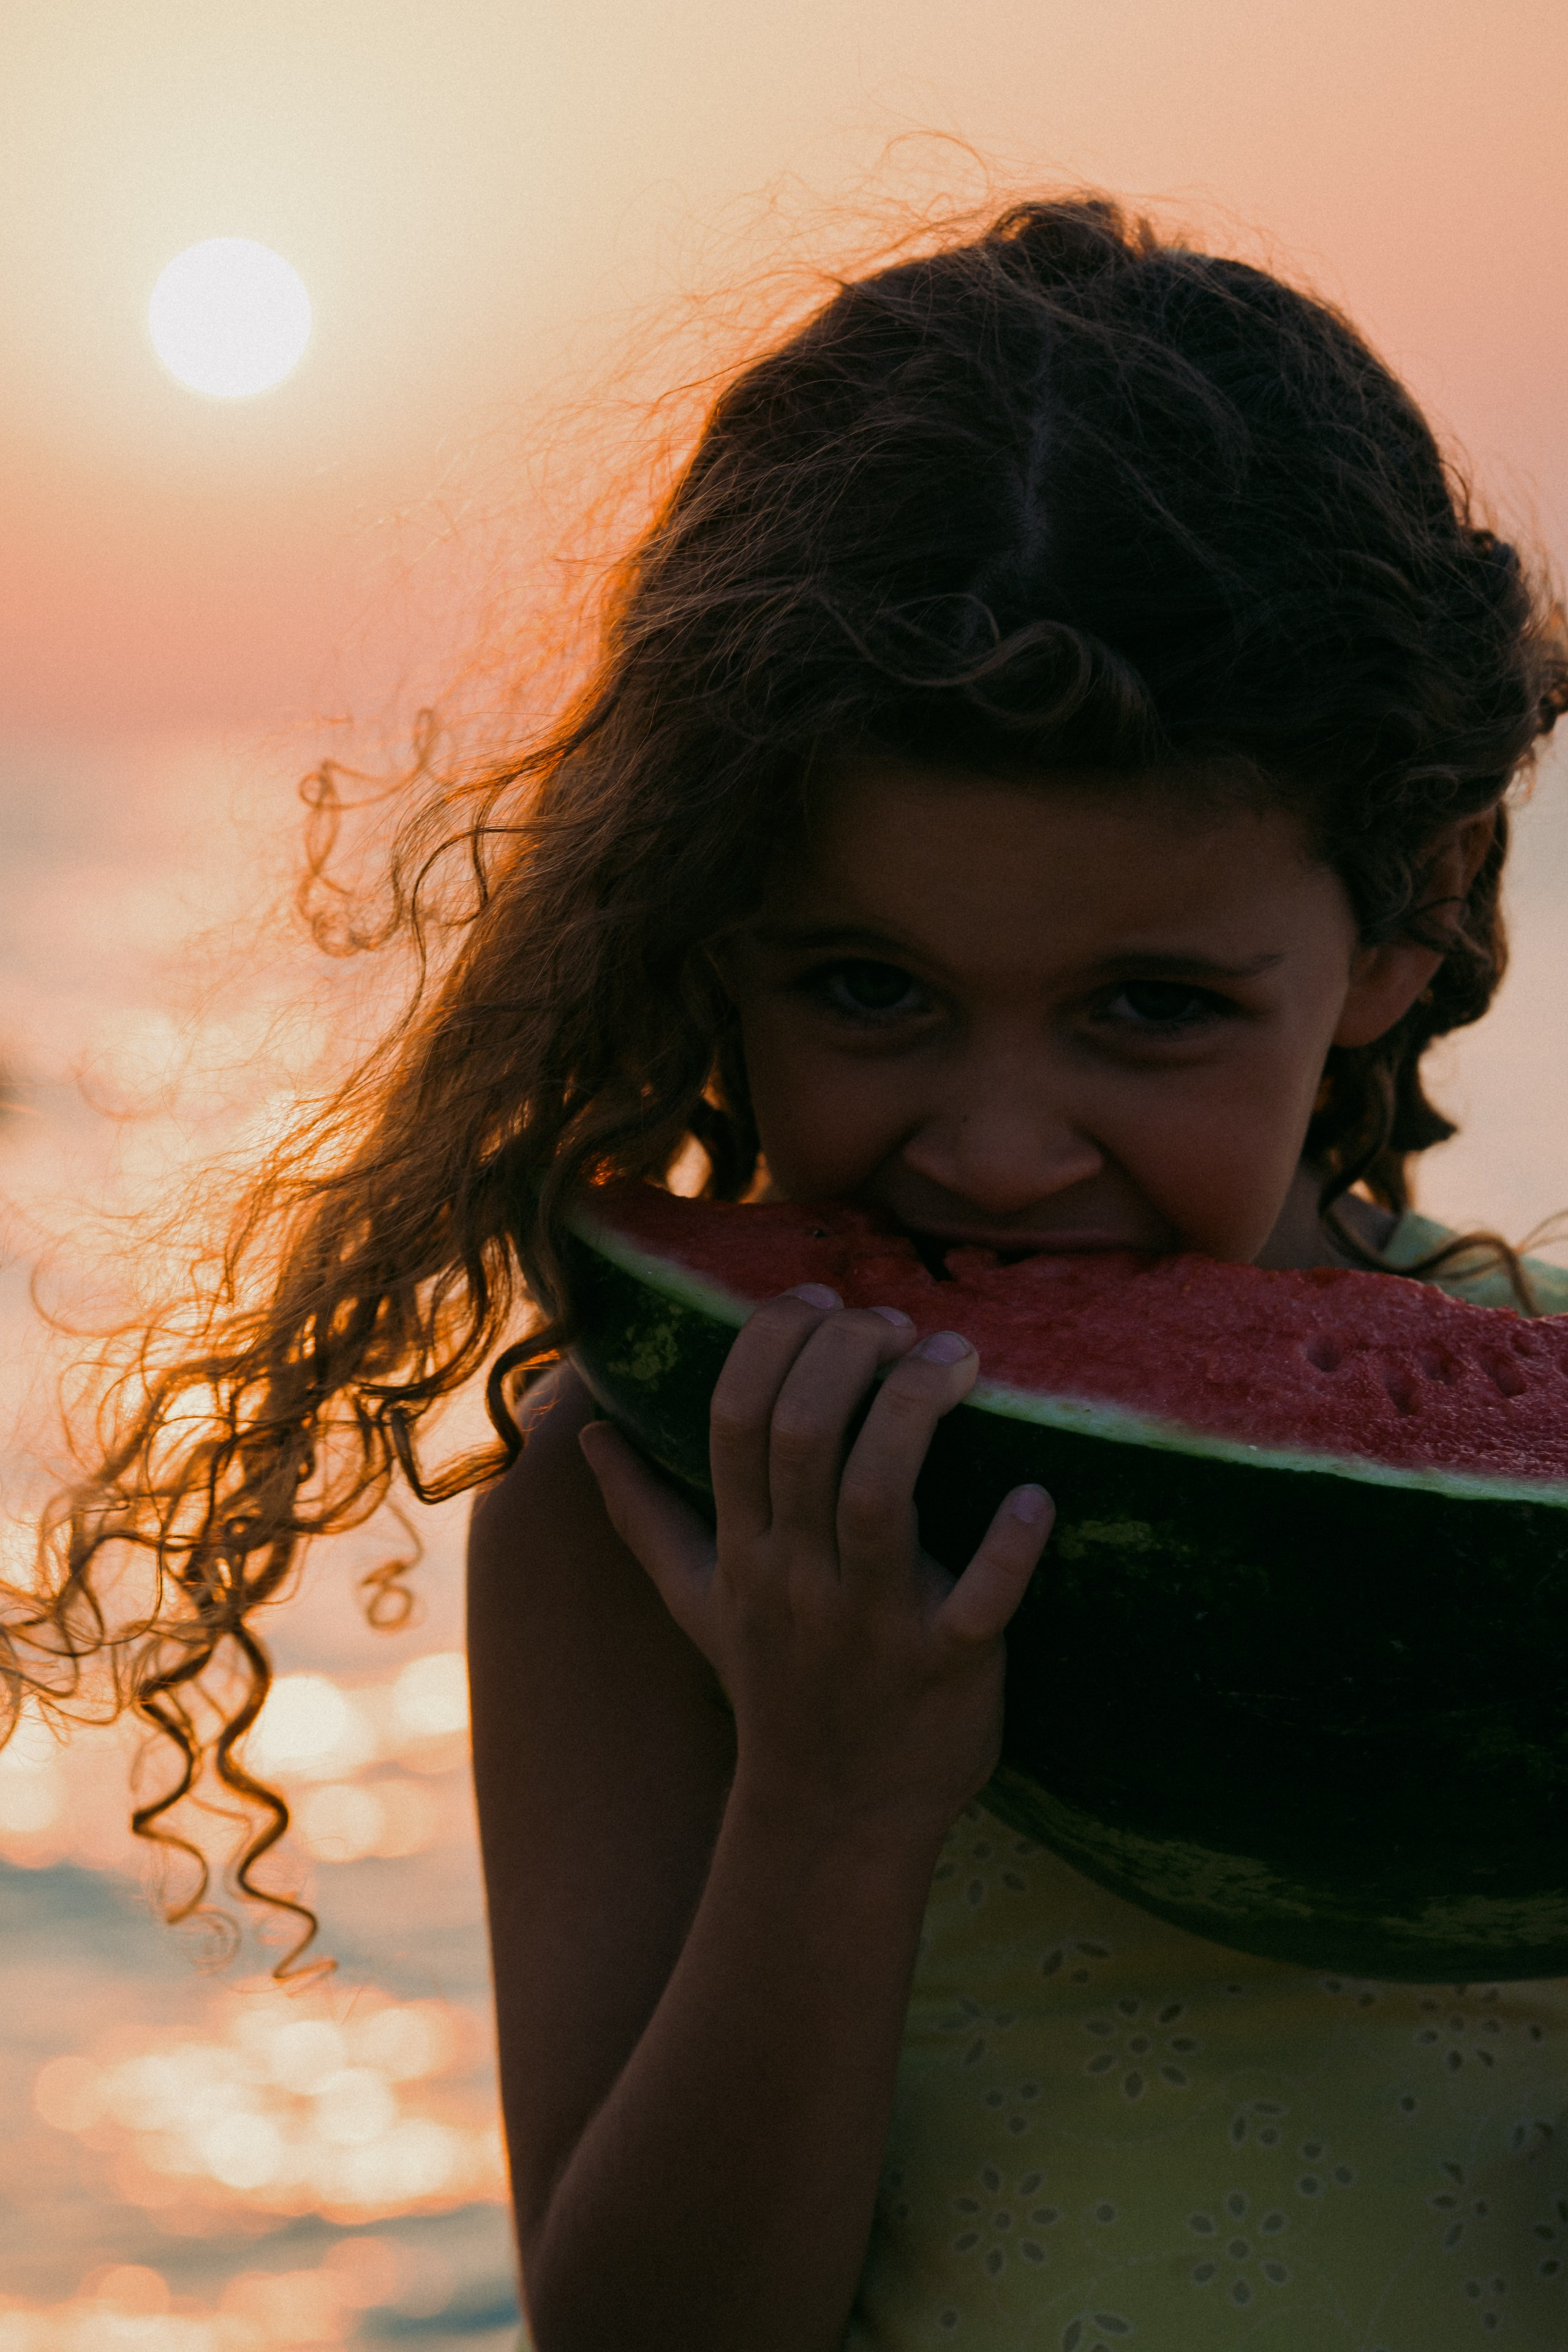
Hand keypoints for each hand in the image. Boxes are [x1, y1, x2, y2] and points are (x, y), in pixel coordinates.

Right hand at [578, 1287, 1053, 1839]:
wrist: (835, 1818)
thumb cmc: (775, 1687)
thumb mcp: (695, 1603)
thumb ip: (642, 1516)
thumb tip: (585, 1434)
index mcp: (744, 1550)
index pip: (734, 1419)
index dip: (773, 1341)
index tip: (822, 1295)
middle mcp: (797, 1577)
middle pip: (800, 1437)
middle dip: (847, 1354)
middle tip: (896, 1319)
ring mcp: (871, 1623)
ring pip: (880, 1497)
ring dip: (916, 1412)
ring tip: (957, 1358)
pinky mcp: (947, 1666)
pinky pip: (980, 1601)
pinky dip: (1009, 1549)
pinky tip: (1035, 1498)